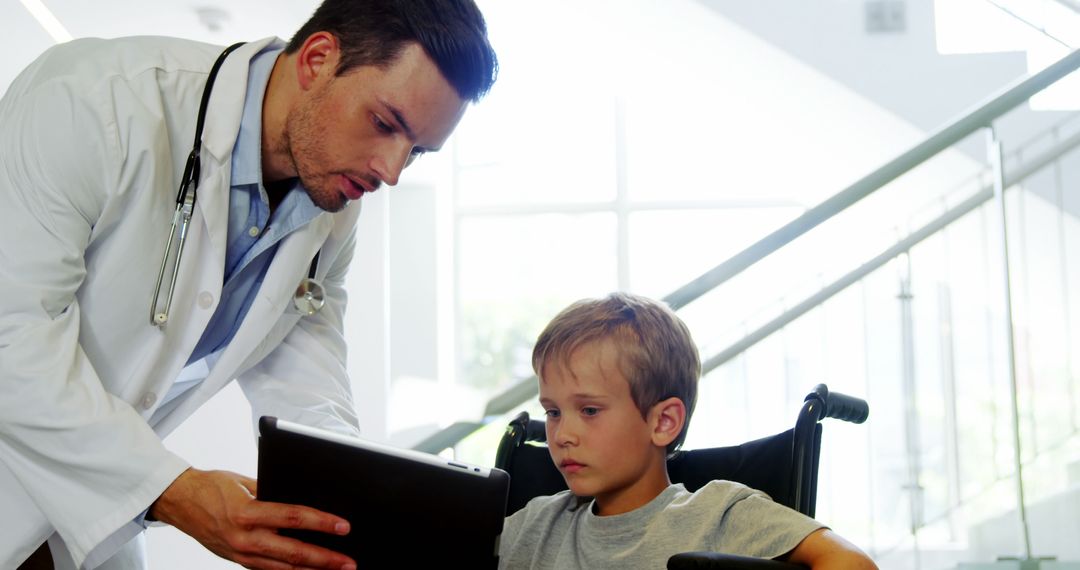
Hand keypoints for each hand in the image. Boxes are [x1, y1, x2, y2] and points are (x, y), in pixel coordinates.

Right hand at [150, 468, 355, 569]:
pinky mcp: (237, 561)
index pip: (292, 518)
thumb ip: (273, 491)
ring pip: (283, 569)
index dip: (321, 523)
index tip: (343, 527)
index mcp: (246, 512)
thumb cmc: (212, 485)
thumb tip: (304, 496)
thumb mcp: (244, 481)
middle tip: (349, 562)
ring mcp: (240, 554)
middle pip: (293, 552)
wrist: (178, 502)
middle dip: (325, 559)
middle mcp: (243, 538)